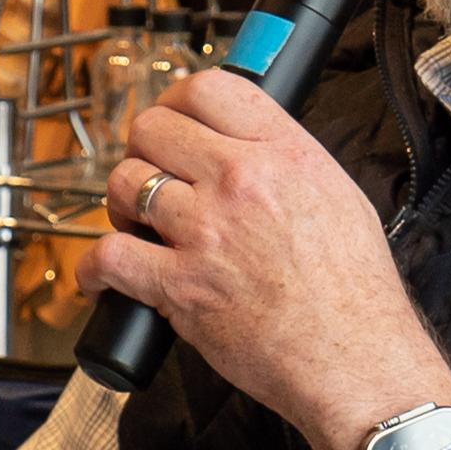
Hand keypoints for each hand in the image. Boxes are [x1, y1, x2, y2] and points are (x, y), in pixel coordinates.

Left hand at [88, 70, 450, 449]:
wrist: (356, 362)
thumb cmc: (355, 295)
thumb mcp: (340, 199)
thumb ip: (287, 165)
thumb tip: (245, 150)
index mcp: (285, 154)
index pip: (210, 88)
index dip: (176, 100)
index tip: (171, 121)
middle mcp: (242, 182)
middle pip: (153, 128)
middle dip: (142, 151)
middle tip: (150, 178)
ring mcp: (207, 232)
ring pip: (125, 184)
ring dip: (120, 205)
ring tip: (135, 226)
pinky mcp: (180, 286)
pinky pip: (109, 256)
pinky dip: (94, 269)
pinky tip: (102, 278)